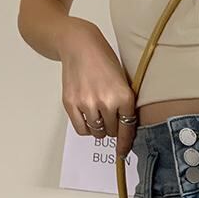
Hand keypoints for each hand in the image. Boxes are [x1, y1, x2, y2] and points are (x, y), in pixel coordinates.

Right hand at [61, 20, 137, 157]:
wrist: (79, 45)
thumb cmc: (103, 60)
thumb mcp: (122, 80)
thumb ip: (124, 103)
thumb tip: (125, 127)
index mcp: (124, 95)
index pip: (127, 128)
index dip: (126, 143)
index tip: (123, 152)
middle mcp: (106, 102)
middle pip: (111, 131)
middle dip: (112, 128)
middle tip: (109, 118)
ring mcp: (87, 104)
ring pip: (96, 132)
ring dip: (99, 128)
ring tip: (98, 114)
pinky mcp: (71, 104)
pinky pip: (81, 128)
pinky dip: (86, 127)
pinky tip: (87, 117)